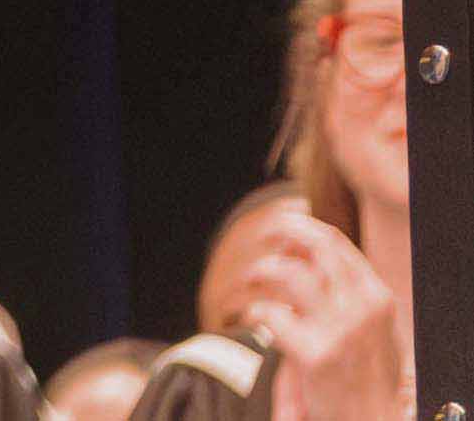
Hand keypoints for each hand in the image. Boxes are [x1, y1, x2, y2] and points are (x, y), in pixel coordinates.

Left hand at [230, 208, 404, 420]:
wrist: (374, 419)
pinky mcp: (316, 354)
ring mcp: (340, 330)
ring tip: (251, 280)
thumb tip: (297, 248)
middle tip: (261, 238)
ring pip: (287, 272)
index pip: (335, 241)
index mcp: (376, 296)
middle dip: (280, 231)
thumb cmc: (365, 371)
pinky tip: (256, 320)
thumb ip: (339, 288)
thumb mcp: (368, 324)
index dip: (301, 227)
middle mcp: (362, 307)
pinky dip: (254, 311)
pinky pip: (269, 313)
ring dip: (260, 270)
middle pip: (314, 245)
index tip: (279, 228)